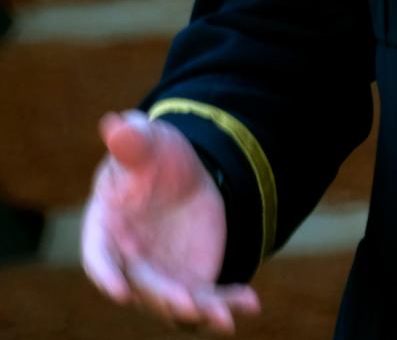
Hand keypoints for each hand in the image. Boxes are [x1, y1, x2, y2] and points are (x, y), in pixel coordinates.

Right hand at [81, 110, 260, 332]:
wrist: (182, 175)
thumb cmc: (152, 159)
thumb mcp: (148, 144)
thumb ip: (132, 142)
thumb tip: (116, 124)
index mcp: (106, 230)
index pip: (100, 257)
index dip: (107, 274)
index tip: (120, 288)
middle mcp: (130, 263)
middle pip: (144, 286)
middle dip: (164, 297)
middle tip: (186, 304)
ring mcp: (161, 277)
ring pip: (177, 302)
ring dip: (199, 310)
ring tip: (223, 316)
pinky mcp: (192, 281)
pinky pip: (209, 298)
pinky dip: (229, 303)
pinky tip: (251, 303)